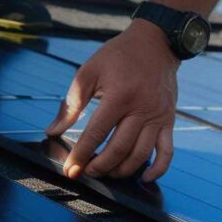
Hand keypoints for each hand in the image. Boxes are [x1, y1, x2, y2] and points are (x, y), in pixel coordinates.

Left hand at [46, 19, 179, 182]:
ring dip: (122, 170)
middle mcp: (142, 109)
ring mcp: (158, 116)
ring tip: (106, 172)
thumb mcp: (89, 72)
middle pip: (119, 149)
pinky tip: (144, 178)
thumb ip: (71, 103)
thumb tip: (53, 130)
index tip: (70, 170)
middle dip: (100, 166)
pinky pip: (167, 151)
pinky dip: (158, 169)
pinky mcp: (169, 120)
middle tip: (87, 171)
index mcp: (119, 96)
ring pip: (141, 154)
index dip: (81, 154)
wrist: (156, 43)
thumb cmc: (117, 56)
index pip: (96, 133)